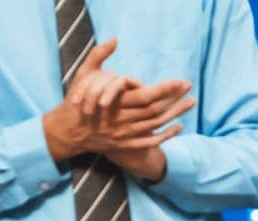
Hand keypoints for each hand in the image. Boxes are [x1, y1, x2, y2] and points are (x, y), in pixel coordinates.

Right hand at [42, 39, 193, 171]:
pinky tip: (179, 127)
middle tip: (189, 87)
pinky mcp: (125, 145)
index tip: (180, 81)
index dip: (165, 90)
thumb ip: (98, 55)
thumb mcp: (84, 74)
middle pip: (156, 110)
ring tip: (190, 103)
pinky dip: (166, 136)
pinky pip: (150, 142)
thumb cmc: (77, 100)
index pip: (147, 96)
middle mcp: (122, 121)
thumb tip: (114, 39)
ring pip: (155, 125)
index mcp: (115, 104)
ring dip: (175, 114)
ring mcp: (125, 135)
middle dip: (175, 99)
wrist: (68, 131)